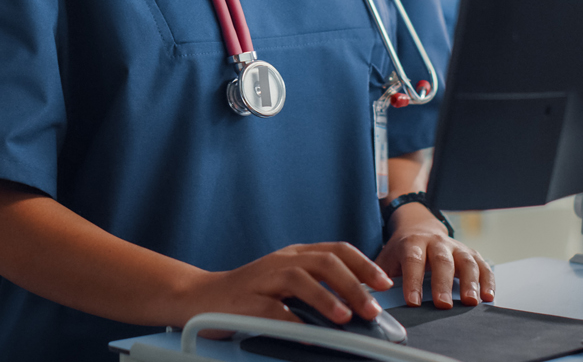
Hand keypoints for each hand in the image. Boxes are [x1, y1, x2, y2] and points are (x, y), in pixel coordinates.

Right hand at [171, 242, 394, 331]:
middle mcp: (281, 261)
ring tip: (344, 318)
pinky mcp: (245, 301)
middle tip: (371, 308)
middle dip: (352, 284)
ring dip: (326, 298)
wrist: (199, 297)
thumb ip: (316, 290)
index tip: (383, 283)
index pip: (336, 250)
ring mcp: (262, 279)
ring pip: (299, 278)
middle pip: (323, 262)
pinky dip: (292, 320)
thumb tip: (357, 306)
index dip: (363, 265)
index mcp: (294, 255)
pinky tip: (307, 332)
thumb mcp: (286, 285)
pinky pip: (272, 309)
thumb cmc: (248, 294)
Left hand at [375, 203, 494, 307]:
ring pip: (466, 261)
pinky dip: (488, 280)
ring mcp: (456, 247)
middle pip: (441, 261)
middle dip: (442, 284)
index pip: (412, 260)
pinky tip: (489, 296)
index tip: (413, 301)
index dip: (413, 281)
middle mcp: (436, 243)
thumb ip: (378, 276)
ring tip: (470, 302)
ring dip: (470, 282)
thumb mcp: (386, 258)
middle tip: (443, 304)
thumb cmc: (402, 248)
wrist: (418, 225)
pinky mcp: (471, 254)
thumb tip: (366, 297)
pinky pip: (483, 265)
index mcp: (412, 243)